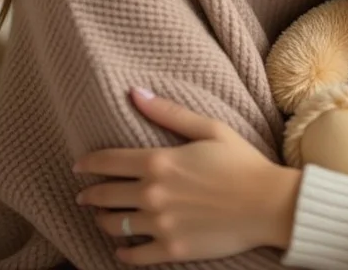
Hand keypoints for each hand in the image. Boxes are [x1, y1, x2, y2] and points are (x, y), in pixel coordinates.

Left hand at [74, 87, 301, 264]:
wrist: (269, 204)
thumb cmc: (243, 163)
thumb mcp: (210, 129)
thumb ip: (169, 113)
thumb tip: (135, 93)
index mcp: (159, 162)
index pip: (107, 162)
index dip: (88, 164)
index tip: (79, 167)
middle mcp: (152, 194)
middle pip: (104, 196)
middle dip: (90, 195)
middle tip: (85, 196)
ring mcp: (160, 224)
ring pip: (113, 226)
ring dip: (103, 221)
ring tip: (103, 218)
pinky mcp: (171, 249)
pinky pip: (133, 255)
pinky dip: (122, 252)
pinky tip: (122, 248)